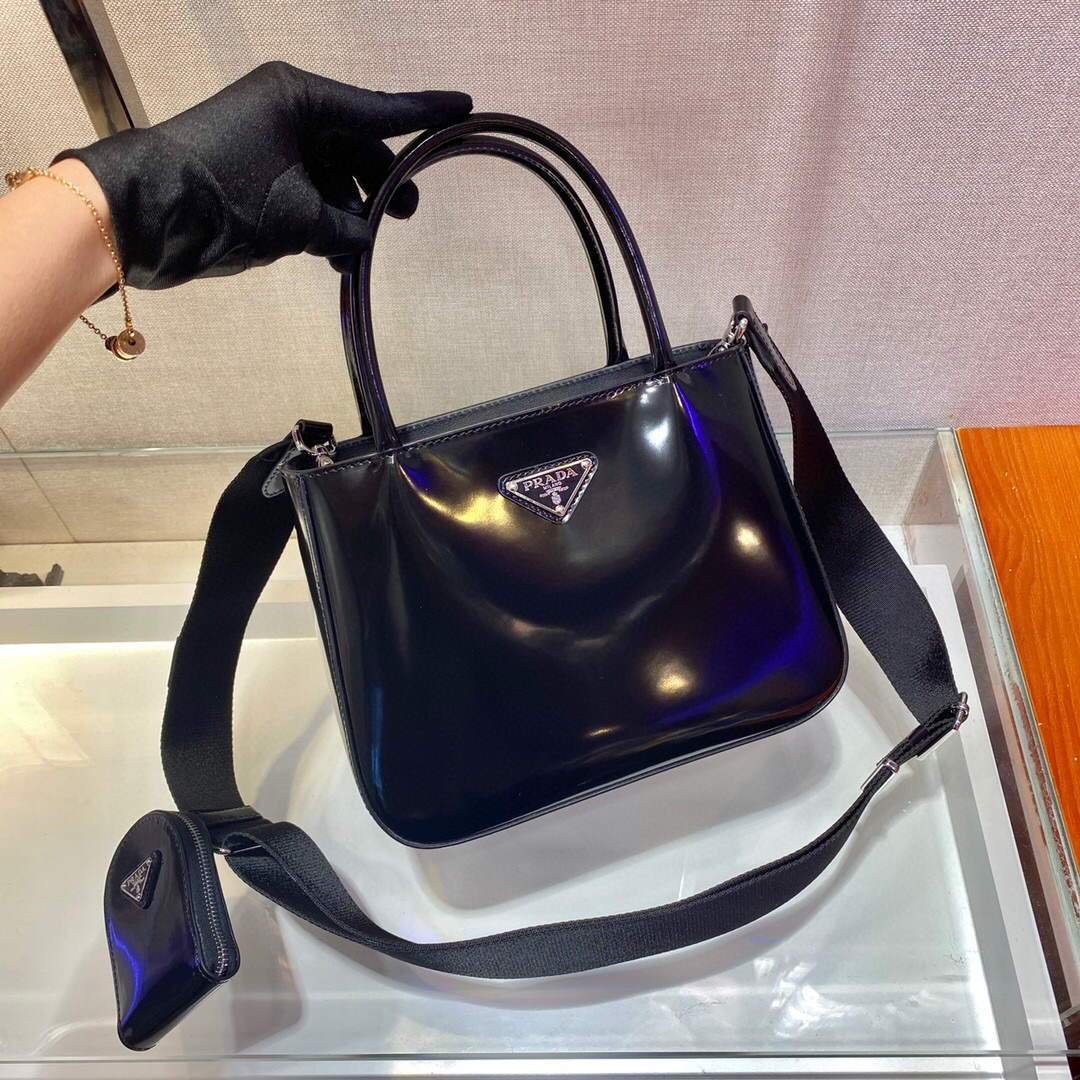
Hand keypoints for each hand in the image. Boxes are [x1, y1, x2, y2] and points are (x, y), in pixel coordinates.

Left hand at [54, 62, 471, 288]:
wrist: (147, 216)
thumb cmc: (227, 197)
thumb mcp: (299, 215)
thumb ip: (345, 224)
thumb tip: (364, 236)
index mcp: (300, 99)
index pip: (377, 109)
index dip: (424, 113)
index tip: (464, 107)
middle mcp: (289, 114)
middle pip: (356, 146)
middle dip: (382, 183)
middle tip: (404, 212)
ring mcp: (271, 145)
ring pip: (332, 176)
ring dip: (350, 215)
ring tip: (358, 252)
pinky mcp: (256, 177)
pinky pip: (307, 194)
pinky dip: (324, 223)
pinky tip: (339, 255)